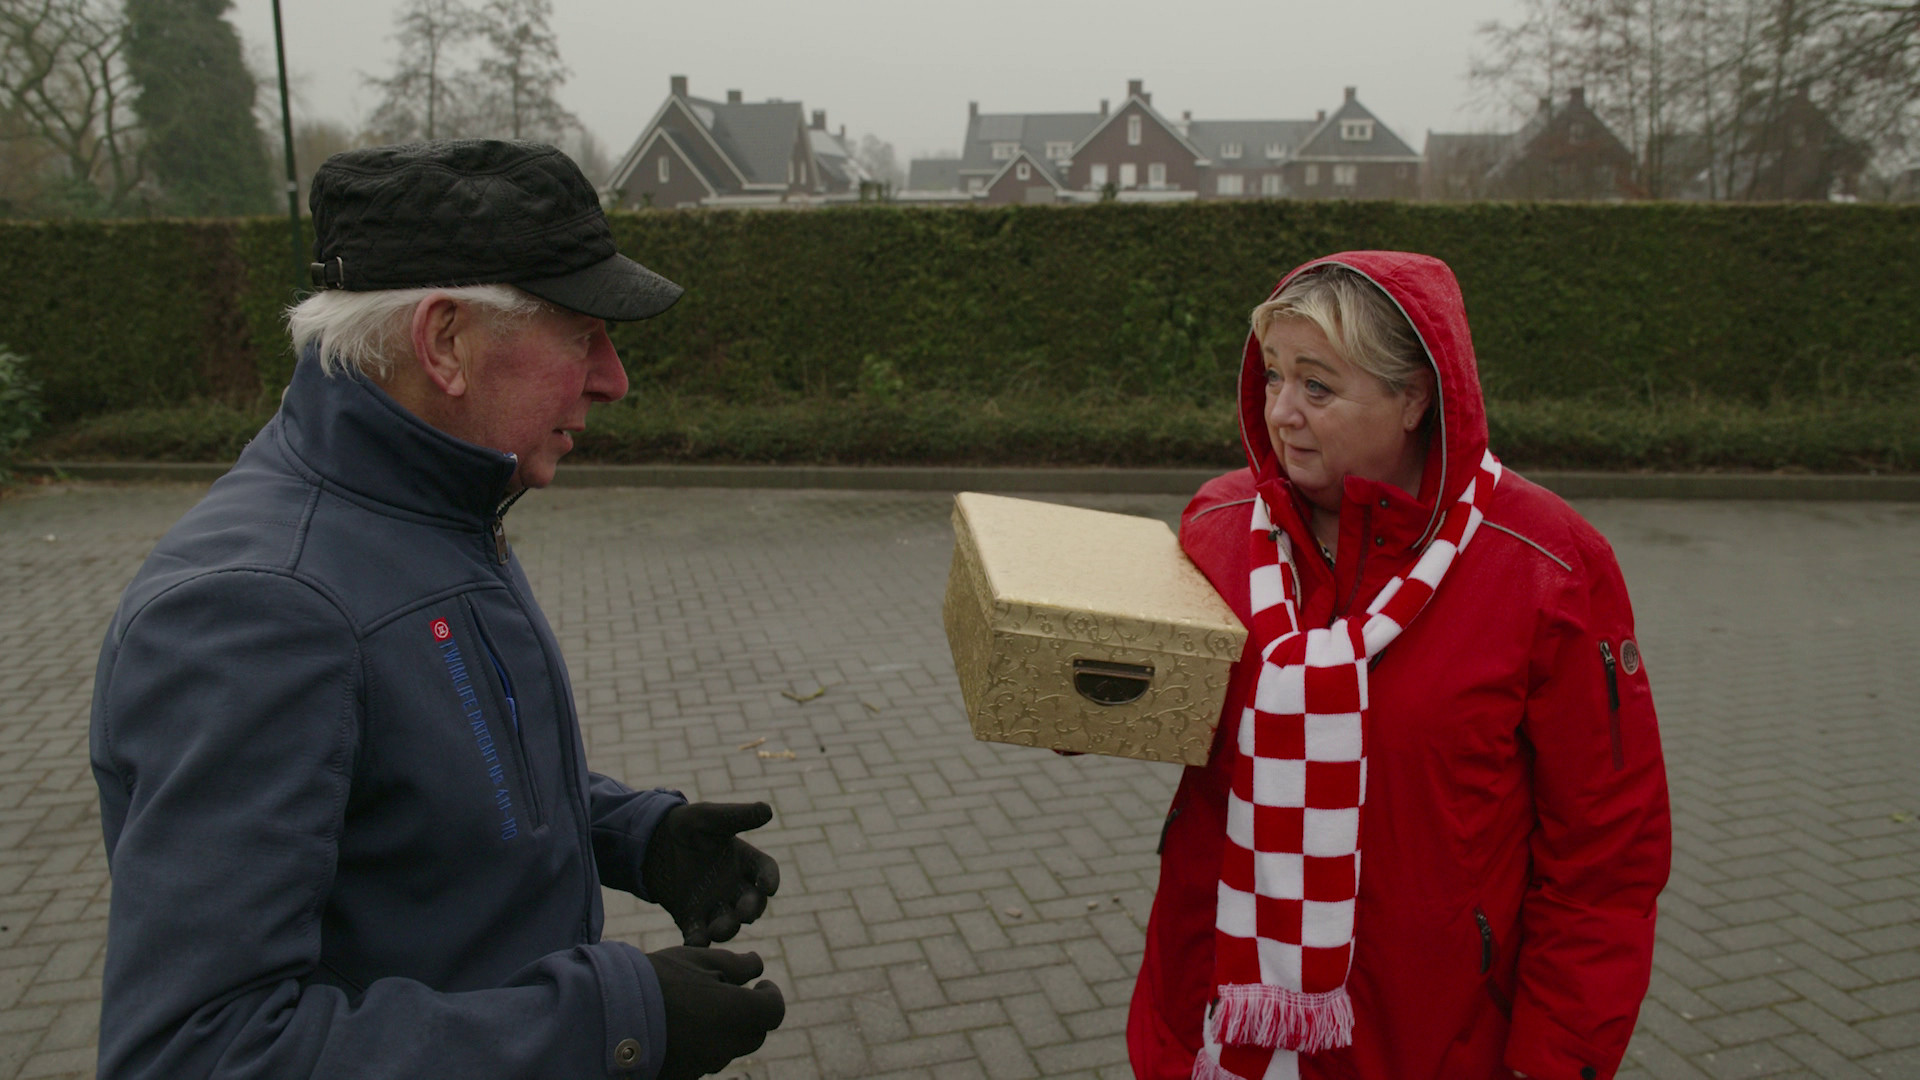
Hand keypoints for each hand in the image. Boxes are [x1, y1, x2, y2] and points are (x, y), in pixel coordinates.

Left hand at [642, 801, 780, 945]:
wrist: (651, 843)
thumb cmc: (686, 826)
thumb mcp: (708, 817)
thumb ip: (736, 816)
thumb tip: (768, 810)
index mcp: (744, 860)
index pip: (765, 871)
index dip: (770, 879)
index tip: (770, 887)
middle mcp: (735, 886)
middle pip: (752, 903)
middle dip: (751, 910)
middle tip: (746, 914)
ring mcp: (714, 905)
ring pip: (728, 922)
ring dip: (727, 928)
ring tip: (718, 930)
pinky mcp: (692, 918)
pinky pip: (698, 933)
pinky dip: (697, 940)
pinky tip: (694, 942)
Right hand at [647, 946, 784, 1079]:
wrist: (610, 1014)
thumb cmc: (657, 980)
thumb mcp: (698, 959)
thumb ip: (735, 964)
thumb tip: (757, 966)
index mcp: (738, 1013)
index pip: (774, 1011)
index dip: (770, 995)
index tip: (761, 984)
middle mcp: (727, 1045)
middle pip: (754, 1034)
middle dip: (749, 1014)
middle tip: (729, 994)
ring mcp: (705, 1065)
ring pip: (728, 1048)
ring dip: (724, 1031)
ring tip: (696, 1009)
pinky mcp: (685, 1076)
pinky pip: (703, 1060)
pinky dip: (700, 1045)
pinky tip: (678, 1028)